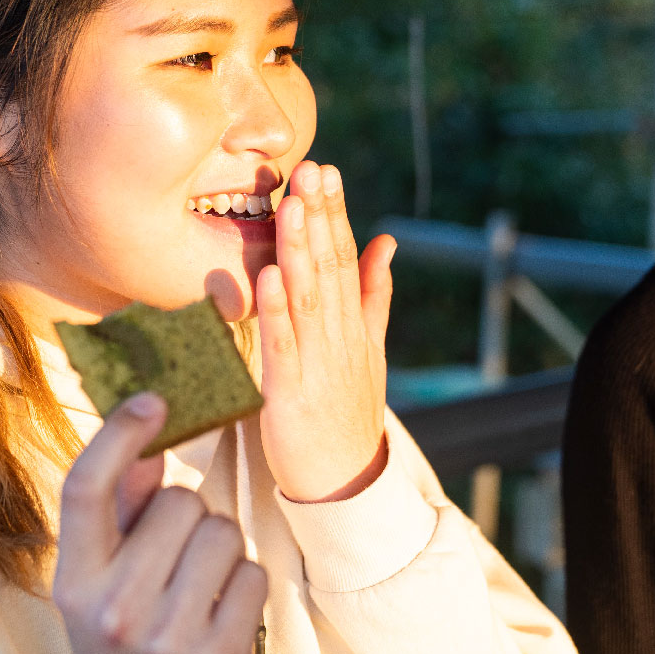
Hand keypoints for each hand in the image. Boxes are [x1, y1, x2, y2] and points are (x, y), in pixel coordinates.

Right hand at [39, 393, 266, 653]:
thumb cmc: (119, 639)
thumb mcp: (99, 579)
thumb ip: (121, 508)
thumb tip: (146, 434)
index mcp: (75, 581)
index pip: (87, 489)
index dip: (121, 435)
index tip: (153, 400)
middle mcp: (116, 610)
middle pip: (181, 502)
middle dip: (188, 516)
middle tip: (174, 557)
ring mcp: (169, 639)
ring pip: (223, 532)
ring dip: (220, 548)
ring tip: (197, 586)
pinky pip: (252, 574)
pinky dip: (243, 584)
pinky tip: (219, 613)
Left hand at [256, 160, 395, 502]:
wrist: (346, 483)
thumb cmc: (348, 413)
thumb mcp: (370, 348)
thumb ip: (375, 294)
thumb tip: (385, 239)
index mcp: (354, 325)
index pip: (346, 258)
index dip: (335, 215)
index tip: (326, 171)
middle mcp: (339, 338)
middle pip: (329, 268)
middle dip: (319, 218)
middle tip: (309, 170)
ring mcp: (316, 364)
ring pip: (308, 297)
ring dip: (299, 250)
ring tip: (291, 206)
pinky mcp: (289, 393)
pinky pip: (282, 346)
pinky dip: (277, 311)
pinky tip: (268, 276)